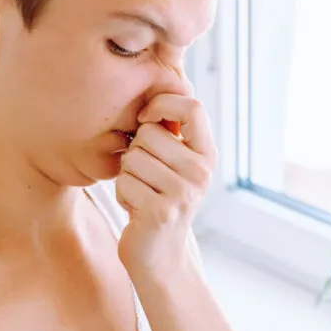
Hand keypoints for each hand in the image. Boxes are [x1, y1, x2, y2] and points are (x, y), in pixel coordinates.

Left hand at [115, 93, 216, 277]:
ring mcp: (182, 193)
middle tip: (146, 177)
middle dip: (135, 151)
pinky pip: (124, 181)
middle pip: (150, 133)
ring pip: (132, 157)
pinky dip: (122, 195)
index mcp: (208, 155)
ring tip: (142, 193)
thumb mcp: (175, 164)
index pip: (192, 108)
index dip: (162, 105)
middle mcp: (201, 173)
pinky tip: (136, 210)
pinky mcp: (159, 211)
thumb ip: (173, 129)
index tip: (146, 119)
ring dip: (127, 176)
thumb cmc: (160, 201)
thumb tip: (169, 73)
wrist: (161, 257)